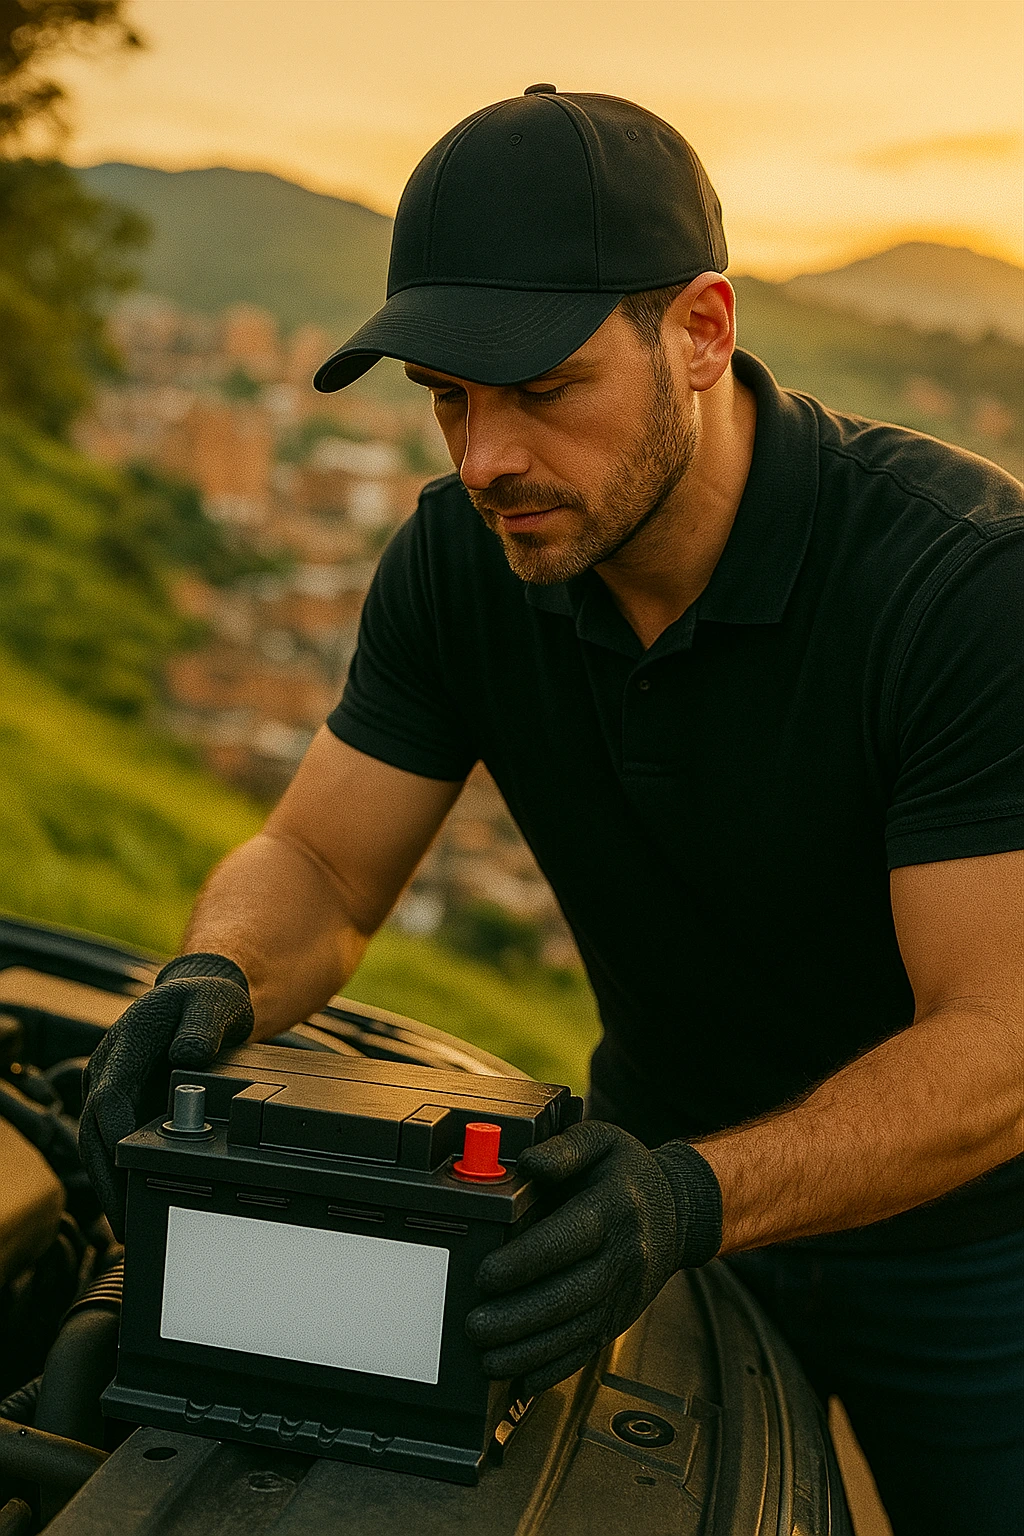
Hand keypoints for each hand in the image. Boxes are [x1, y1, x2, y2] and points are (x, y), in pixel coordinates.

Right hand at [78, 953, 252, 1239]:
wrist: (200, 996)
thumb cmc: (208, 1001)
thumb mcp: (215, 1005)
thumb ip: (202, 1029)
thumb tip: (186, 1059)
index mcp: (128, 1043)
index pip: (110, 1096)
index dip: (117, 1136)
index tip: (130, 1171)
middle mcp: (108, 1066)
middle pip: (93, 1129)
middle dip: (106, 1178)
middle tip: (124, 1224)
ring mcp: (110, 1084)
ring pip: (96, 1141)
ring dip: (108, 1183)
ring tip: (127, 1227)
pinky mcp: (120, 1100)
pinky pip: (110, 1141)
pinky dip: (117, 1172)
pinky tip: (133, 1203)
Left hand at [465, 1120, 721, 1395]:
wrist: (677, 1212)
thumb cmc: (626, 1173)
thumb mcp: (600, 1141)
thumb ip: (563, 1149)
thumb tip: (528, 1163)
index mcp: (615, 1207)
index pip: (571, 1238)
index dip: (528, 1260)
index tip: (486, 1274)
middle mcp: (624, 1255)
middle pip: (573, 1294)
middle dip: (521, 1317)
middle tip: (475, 1326)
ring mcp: (624, 1292)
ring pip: (578, 1330)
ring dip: (530, 1350)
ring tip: (487, 1358)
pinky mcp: (620, 1317)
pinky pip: (588, 1348)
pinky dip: (554, 1369)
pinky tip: (521, 1379)